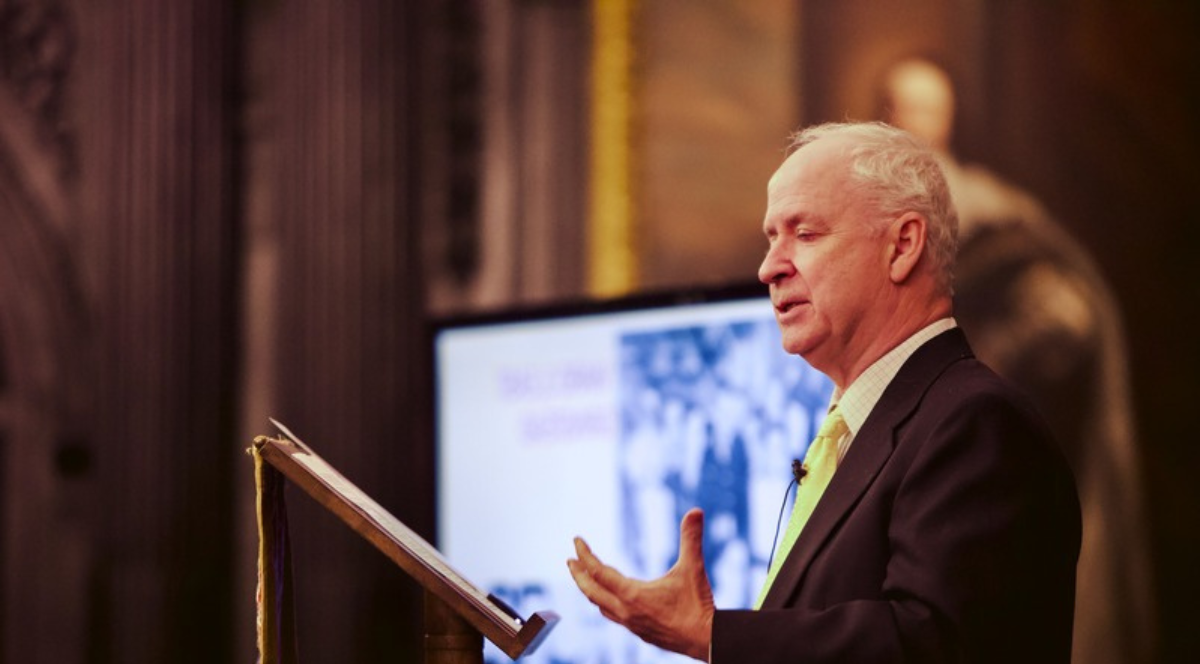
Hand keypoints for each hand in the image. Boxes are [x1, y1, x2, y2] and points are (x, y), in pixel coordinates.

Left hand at [567, 507, 714, 660]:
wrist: (707, 641)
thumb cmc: (699, 606)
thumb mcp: (693, 568)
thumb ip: (691, 539)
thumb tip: (696, 511)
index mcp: (632, 595)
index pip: (598, 572)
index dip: (585, 554)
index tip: (576, 541)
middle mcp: (626, 611)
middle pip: (591, 591)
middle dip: (578, 574)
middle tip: (570, 560)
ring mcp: (631, 624)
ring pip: (600, 606)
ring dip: (590, 590)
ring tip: (586, 579)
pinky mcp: (639, 632)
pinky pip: (613, 615)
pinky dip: (604, 602)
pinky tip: (612, 600)